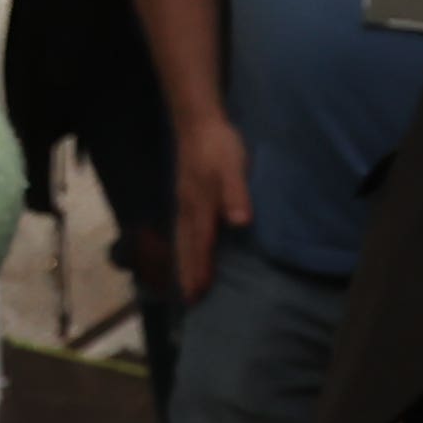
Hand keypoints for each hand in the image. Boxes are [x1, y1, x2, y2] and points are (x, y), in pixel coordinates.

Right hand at [170, 113, 253, 301]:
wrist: (198, 122)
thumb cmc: (219, 146)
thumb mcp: (233, 167)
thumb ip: (236, 194)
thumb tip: (239, 223)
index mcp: (201, 204)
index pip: (201, 243)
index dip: (200, 268)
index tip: (198, 292)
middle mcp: (188, 207)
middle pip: (187, 245)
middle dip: (188, 272)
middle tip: (189, 299)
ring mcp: (183, 201)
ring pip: (182, 238)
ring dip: (184, 262)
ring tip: (185, 283)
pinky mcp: (185, 195)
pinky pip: (182, 228)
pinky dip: (183, 245)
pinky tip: (186, 250)